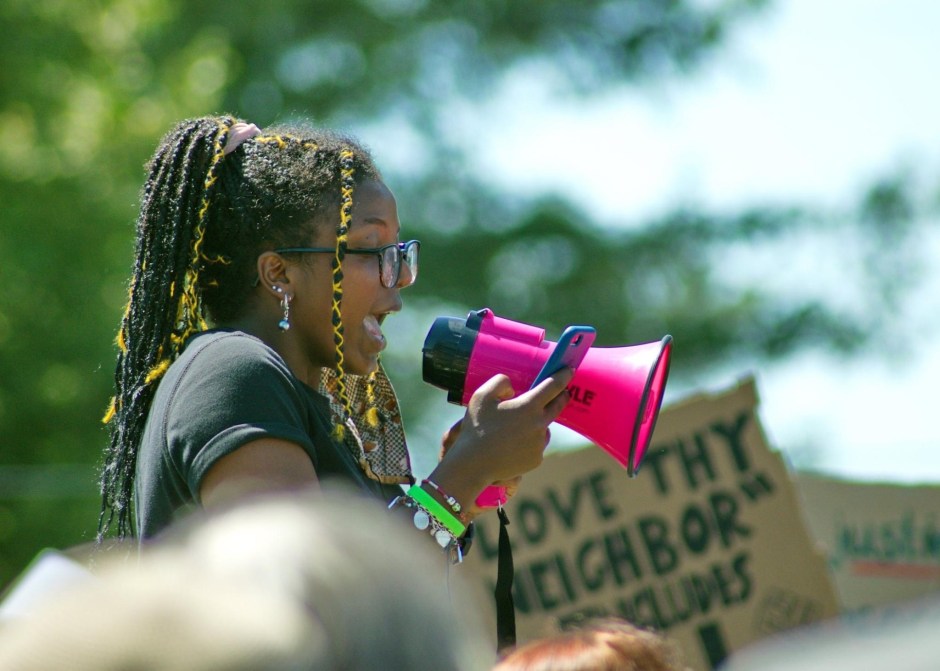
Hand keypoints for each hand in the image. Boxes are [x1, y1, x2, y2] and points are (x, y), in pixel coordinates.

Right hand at [428, 368, 572, 510]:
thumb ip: (501, 383)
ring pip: (544, 428)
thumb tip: (513, 391)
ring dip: (538, 423)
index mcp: (529, 406)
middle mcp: (540, 424)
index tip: (569, 370)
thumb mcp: (482, 395)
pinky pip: (536, 446)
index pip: (553, 386)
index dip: (563, 376)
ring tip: (517, 427)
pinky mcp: (536, 460)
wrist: (474, 464)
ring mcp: (539, 444)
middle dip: (562, 397)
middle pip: (557, 406)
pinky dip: (529, 442)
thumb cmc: (477, 428)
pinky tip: (512, 445)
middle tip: (562, 392)